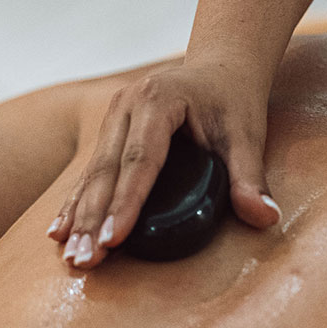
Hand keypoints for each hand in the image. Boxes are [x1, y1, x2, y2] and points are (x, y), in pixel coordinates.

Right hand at [49, 60, 278, 268]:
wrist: (221, 67)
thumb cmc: (234, 100)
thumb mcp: (248, 135)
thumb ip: (251, 177)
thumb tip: (265, 218)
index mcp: (158, 101)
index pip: (139, 160)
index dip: (125, 202)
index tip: (114, 241)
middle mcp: (127, 105)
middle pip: (106, 170)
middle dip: (93, 219)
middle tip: (86, 260)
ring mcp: (113, 116)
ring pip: (91, 173)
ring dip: (79, 217)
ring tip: (72, 257)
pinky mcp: (109, 129)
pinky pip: (89, 171)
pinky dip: (76, 202)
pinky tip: (61, 232)